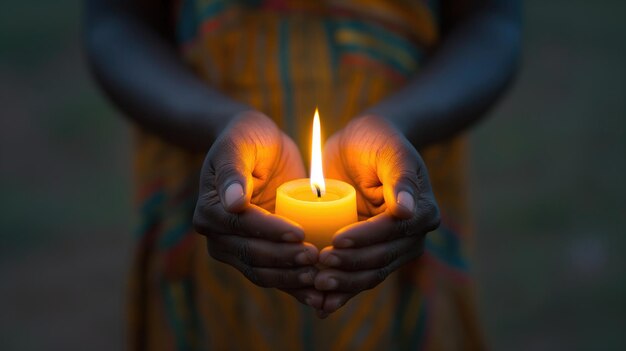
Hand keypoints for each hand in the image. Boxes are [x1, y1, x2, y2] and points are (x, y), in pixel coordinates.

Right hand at [193, 111, 323, 308]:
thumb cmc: (246, 138)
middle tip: (316, 257)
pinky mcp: (258, 256)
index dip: (269, 232)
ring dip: (290, 279)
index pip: (241, 226)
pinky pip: (275, 277)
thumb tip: (232, 203)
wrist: (257, 147)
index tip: (299, 233)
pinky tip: (318, 297)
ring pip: (262, 272)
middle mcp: (219, 236)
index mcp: (211, 210)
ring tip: (319, 278)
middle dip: (284, 260)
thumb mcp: (238, 144)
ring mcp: (237, 250)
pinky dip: (294, 288)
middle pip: (251, 255)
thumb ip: (233, 171)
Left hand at [315, 115, 439, 316]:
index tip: (335, 240)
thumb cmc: (378, 141)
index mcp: (421, 211)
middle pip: (381, 259)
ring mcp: (392, 249)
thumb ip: (400, 178)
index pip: (392, 232)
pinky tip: (320, 307)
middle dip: (350, 268)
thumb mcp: (390, 151)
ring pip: (370, 275)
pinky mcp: (370, 255)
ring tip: (315, 289)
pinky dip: (341, 294)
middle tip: (318, 271)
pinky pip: (358, 278)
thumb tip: (408, 210)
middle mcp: (411, 236)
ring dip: (344, 286)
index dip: (365, 239)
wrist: (363, 146)